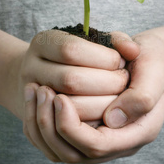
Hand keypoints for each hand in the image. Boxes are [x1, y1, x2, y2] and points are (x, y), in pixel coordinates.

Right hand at [15, 28, 135, 118]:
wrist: (47, 70)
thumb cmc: (80, 53)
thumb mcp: (95, 39)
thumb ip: (117, 40)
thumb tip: (132, 51)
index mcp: (43, 42)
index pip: (71, 50)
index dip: (102, 58)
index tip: (120, 62)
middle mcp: (31, 66)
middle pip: (70, 80)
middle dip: (106, 83)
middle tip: (123, 83)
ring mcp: (32, 93)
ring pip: (68, 105)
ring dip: (102, 104)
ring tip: (118, 97)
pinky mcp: (40, 115)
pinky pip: (66, 123)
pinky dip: (91, 120)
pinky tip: (107, 112)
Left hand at [32, 31, 163, 163]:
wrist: (149, 58)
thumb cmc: (153, 61)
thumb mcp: (156, 71)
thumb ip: (142, 97)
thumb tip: (113, 120)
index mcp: (138, 131)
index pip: (97, 145)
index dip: (72, 126)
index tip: (59, 97)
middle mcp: (119, 140)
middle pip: (74, 152)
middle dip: (51, 125)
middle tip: (41, 90)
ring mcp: (103, 135)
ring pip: (62, 149)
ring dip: (43, 123)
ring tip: (35, 91)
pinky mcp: (91, 126)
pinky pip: (59, 138)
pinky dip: (42, 121)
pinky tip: (37, 97)